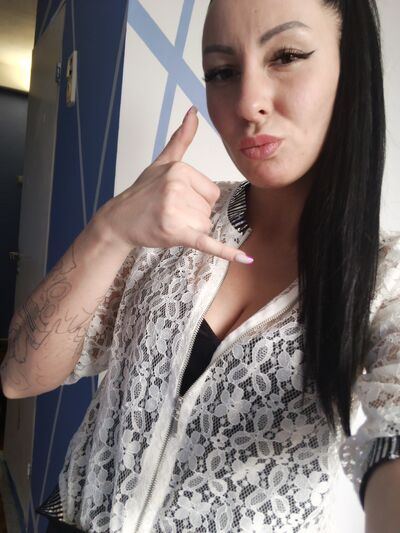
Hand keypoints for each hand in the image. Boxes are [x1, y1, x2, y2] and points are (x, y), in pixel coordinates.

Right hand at [96, 107, 252, 263]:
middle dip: (192, 216)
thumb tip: (193, 111)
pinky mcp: (175, 232)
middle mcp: (177, 187)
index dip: (197, 201)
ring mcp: (175, 210)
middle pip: (209, 210)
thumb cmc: (142, 193)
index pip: (212, 193)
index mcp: (180, 170)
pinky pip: (206, 242)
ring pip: (205, 226)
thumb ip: (181, 138)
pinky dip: (226, 252)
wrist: (118, 221)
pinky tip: (245, 258)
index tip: (175, 200)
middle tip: (168, 212)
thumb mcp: (162, 162)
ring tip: (166, 222)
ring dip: (189, 230)